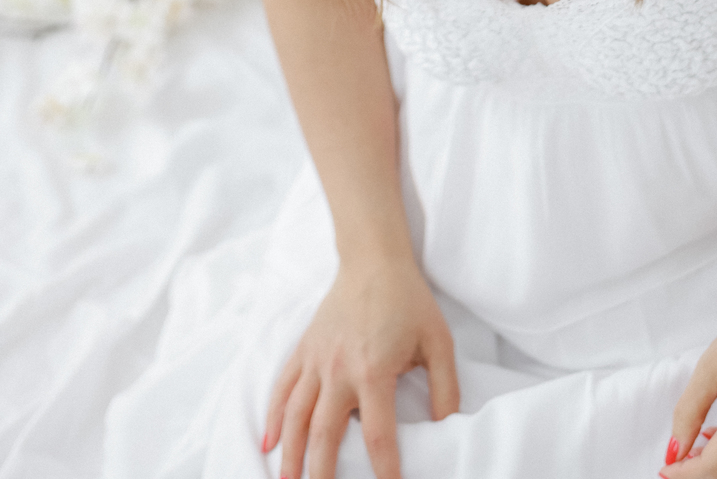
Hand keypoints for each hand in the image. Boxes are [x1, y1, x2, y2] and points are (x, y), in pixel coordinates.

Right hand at [263, 255, 458, 478]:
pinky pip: (283, 388)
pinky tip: (268, 442)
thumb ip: (445, 389)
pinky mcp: (304, 349)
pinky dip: (272, 417)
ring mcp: (316, 359)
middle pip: (324, 434)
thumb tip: (448, 428)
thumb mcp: (438, 342)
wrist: (373, 260)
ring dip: (290, 455)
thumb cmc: (409, 300)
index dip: (384, 469)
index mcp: (373, 370)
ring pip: (295, 416)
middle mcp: (338, 369)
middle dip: (321, 474)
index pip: (376, 434)